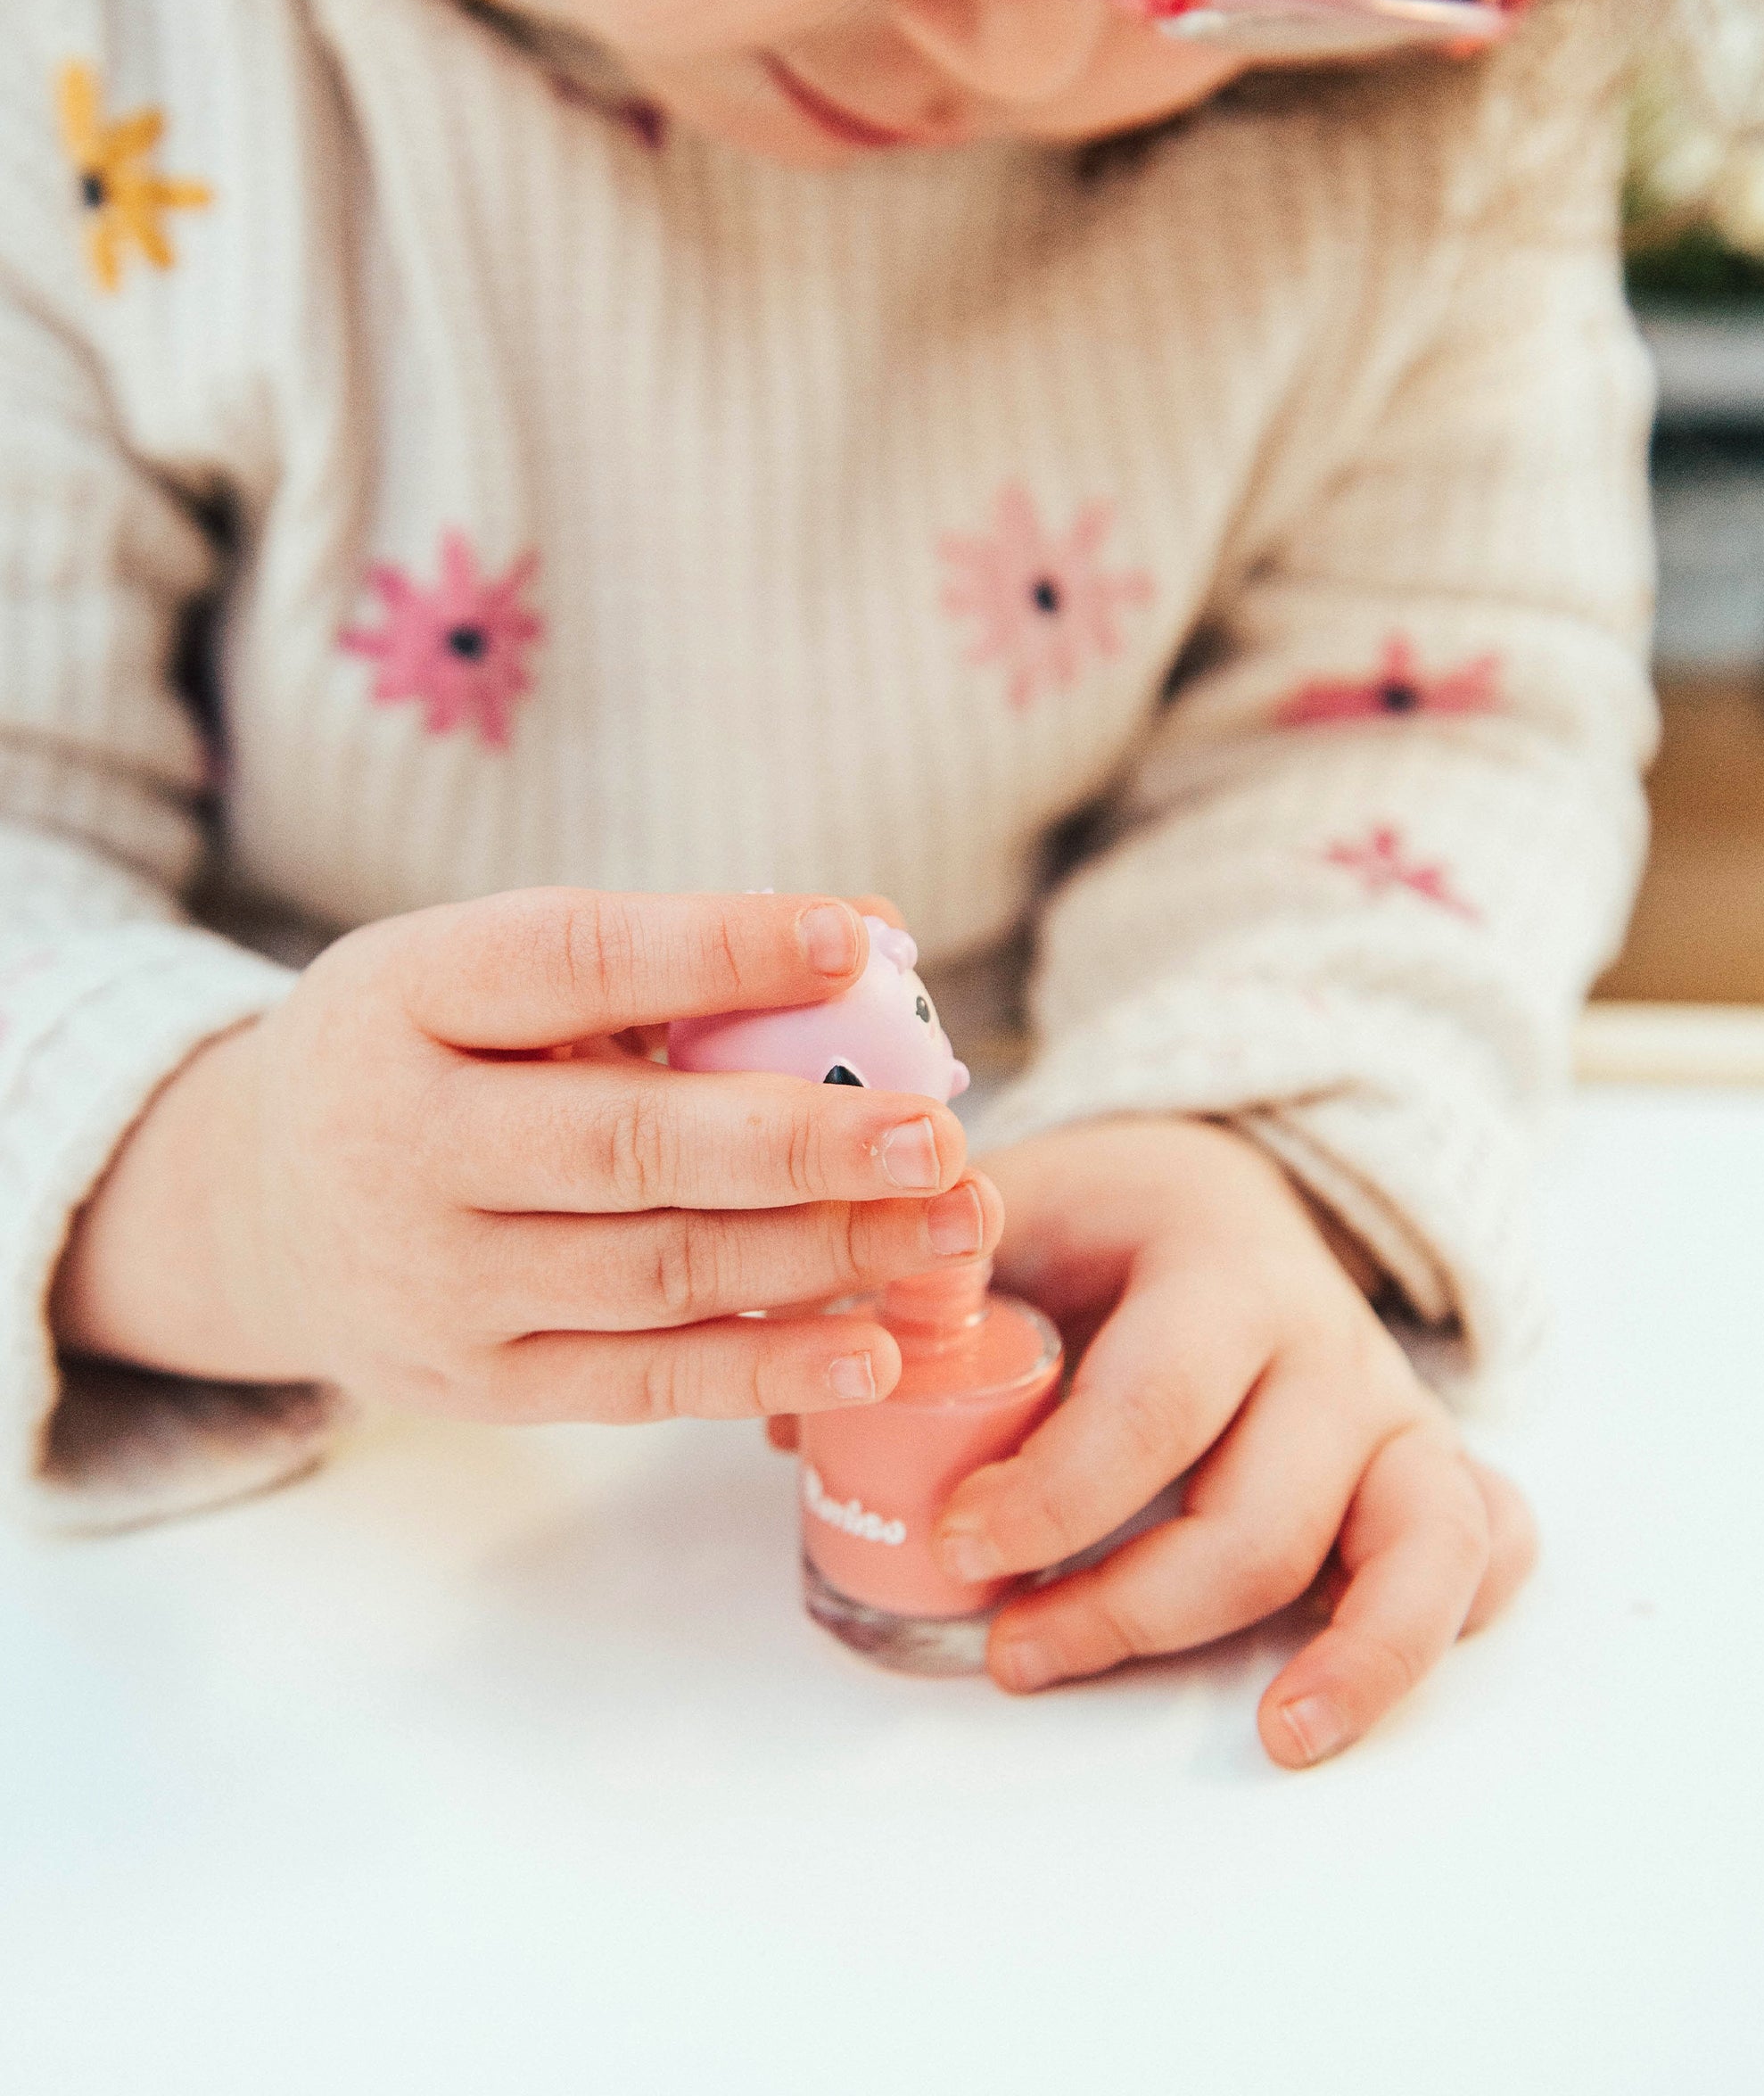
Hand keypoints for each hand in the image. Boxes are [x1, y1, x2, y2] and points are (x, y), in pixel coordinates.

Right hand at [52, 889, 998, 1423]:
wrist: (260, 1204)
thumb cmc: (429, 1051)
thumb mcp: (490, 967)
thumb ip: (666, 956)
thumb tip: (876, 933)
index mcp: (409, 996)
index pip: (574, 961)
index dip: (718, 951)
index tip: (855, 942)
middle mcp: (401, 1141)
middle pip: (628, 1144)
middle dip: (802, 1140)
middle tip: (939, 1132)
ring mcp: (433, 1278)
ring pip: (655, 1270)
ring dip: (820, 1252)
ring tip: (950, 1226)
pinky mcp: (472, 1383)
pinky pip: (638, 1381)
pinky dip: (763, 1364)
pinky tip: (874, 1345)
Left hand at [935, 1117, 1533, 1765]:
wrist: (1218, 1181)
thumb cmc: (1102, 1219)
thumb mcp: (1011, 1210)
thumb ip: (913, 1293)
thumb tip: (792, 1407)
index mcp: (1220, 1267)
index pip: (1156, 1401)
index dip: (1059, 1493)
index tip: (958, 1540)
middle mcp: (1326, 1342)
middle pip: (1265, 1512)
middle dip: (1133, 1605)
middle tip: (1011, 1648)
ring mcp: (1391, 1409)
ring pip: (1417, 1544)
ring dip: (1358, 1655)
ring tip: (1281, 1738)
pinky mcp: (1427, 1465)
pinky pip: (1484, 1547)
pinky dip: (1446, 1620)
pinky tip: (1363, 1680)